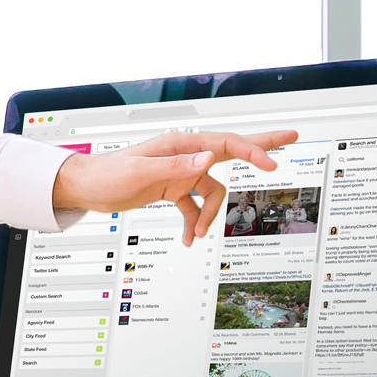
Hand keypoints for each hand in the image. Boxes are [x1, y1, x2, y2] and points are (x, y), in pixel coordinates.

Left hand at [54, 129, 298, 243]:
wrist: (86, 187)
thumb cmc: (107, 174)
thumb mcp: (140, 173)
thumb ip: (176, 167)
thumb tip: (207, 159)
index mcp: (181, 144)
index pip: (225, 144)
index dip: (252, 152)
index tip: (271, 164)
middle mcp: (185, 155)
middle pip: (231, 151)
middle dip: (260, 148)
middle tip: (290, 138)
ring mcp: (180, 172)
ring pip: (212, 192)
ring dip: (208, 216)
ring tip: (195, 235)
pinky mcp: (172, 188)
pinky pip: (194, 205)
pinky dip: (193, 222)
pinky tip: (187, 238)